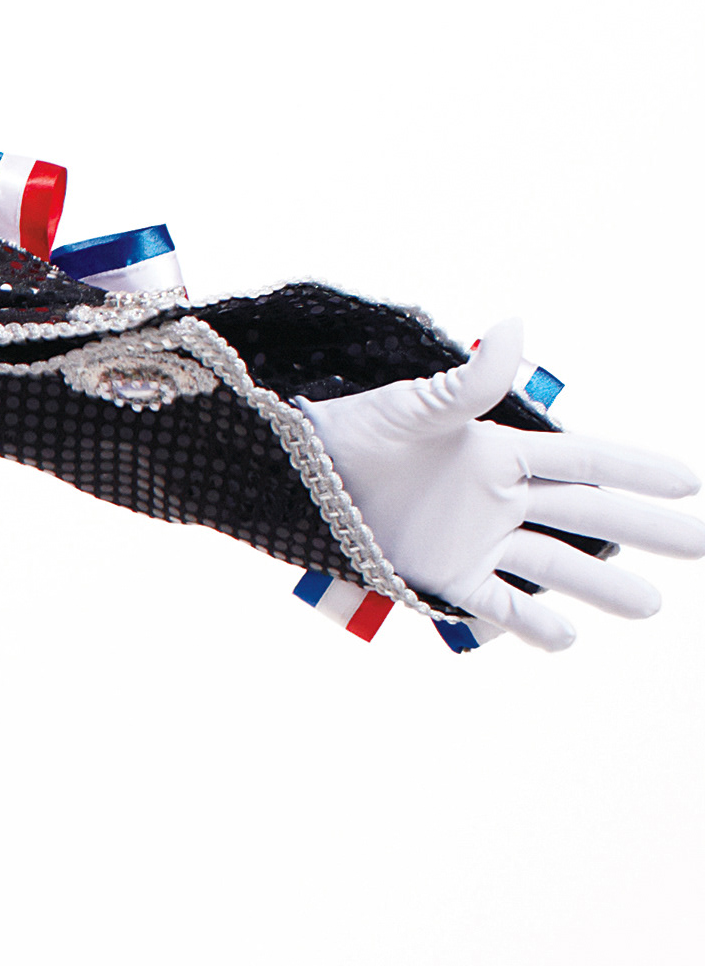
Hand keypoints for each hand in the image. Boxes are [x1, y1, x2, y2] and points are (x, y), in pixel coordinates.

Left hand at [303, 327, 704, 649]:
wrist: (300, 475)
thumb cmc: (356, 431)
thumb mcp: (416, 407)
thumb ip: (470, 382)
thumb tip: (514, 327)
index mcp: (502, 452)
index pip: (586, 462)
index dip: (637, 471)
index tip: (690, 481)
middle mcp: (501, 499)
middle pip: (588, 517)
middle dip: (645, 530)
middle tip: (701, 544)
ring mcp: (477, 540)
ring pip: (555, 565)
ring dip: (603, 586)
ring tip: (654, 606)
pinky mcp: (445, 576)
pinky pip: (498, 603)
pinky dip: (531, 622)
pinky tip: (568, 637)